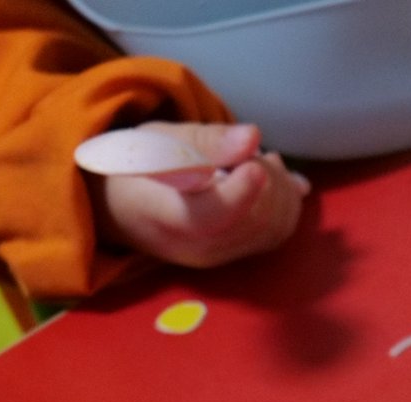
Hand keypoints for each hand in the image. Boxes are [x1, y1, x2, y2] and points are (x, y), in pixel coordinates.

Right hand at [97, 123, 307, 270]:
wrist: (124, 208)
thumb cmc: (135, 168)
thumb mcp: (156, 141)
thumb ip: (204, 141)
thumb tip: (253, 136)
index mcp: (164, 216)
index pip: (211, 216)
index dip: (242, 193)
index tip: (255, 164)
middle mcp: (197, 246)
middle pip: (253, 219)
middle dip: (267, 178)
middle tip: (252, 150)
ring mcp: (221, 255)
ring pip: (273, 228)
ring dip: (281, 188)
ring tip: (260, 160)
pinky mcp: (238, 254)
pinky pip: (277, 234)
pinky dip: (287, 201)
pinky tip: (274, 175)